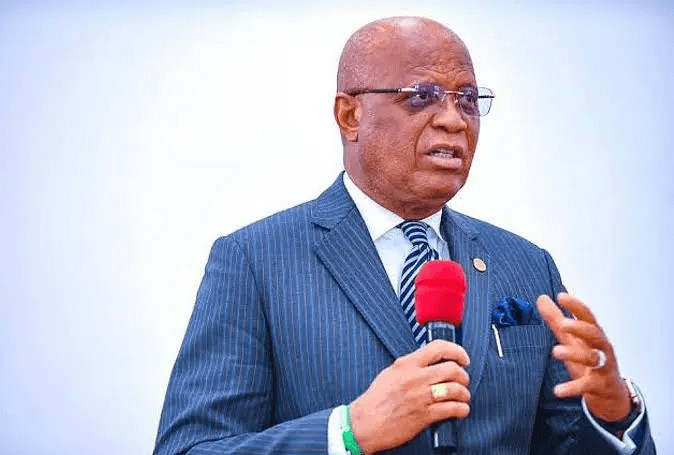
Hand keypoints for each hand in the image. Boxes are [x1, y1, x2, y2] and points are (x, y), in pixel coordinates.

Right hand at [349, 340, 470, 453]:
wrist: (365, 424)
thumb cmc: (375, 401)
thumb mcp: (390, 373)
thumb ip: (410, 366)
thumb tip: (431, 364)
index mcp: (406, 364)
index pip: (438, 348)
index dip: (457, 351)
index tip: (463, 358)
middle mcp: (415, 378)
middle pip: (452, 369)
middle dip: (463, 375)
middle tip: (463, 380)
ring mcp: (421, 397)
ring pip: (455, 389)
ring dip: (464, 394)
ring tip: (463, 397)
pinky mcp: (424, 416)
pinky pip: (452, 409)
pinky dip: (461, 409)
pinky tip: (460, 410)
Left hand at [536, 293, 630, 421]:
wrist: (610, 394)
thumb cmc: (590, 362)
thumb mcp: (571, 340)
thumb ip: (556, 320)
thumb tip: (541, 298)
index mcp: (593, 335)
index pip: (587, 316)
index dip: (576, 306)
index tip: (561, 296)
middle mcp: (601, 348)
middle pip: (594, 334)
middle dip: (580, 328)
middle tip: (563, 324)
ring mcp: (603, 367)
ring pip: (592, 358)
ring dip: (574, 354)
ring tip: (556, 352)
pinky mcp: (601, 386)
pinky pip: (587, 385)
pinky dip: (572, 388)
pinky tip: (558, 390)